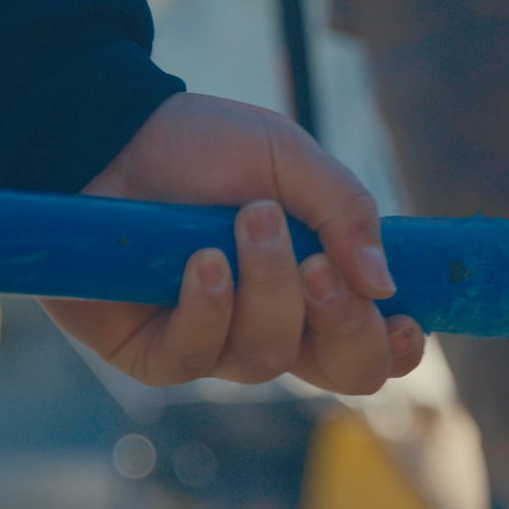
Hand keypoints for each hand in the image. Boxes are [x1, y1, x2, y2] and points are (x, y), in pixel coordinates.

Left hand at [42, 92, 424, 392]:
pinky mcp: (153, 354)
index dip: (397, 345)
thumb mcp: (286, 156)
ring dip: (267, 289)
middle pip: (340, 371)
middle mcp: (270, 325)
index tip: (401, 315)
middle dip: (343, 324)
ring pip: (268, 359)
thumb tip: (385, 283)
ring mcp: (213, 345)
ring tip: (244, 221)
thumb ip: (345, 210)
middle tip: (320, 267)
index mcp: (314, 286)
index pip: (371, 342)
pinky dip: (208, 306)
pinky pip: (197, 358)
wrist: (107, 137)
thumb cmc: (198, 146)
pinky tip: (199, 261)